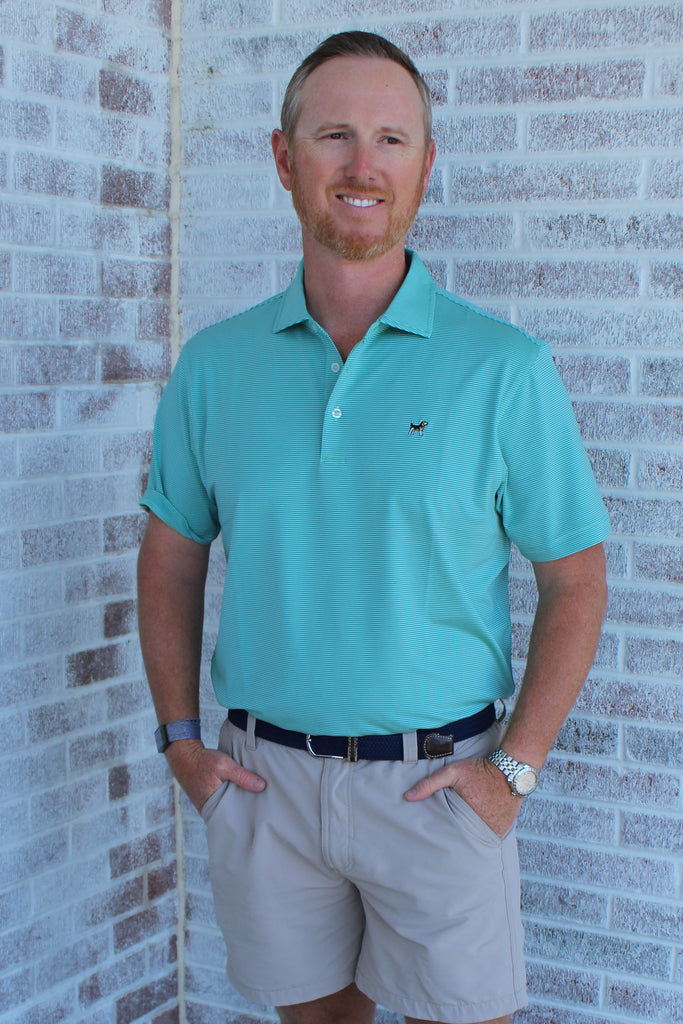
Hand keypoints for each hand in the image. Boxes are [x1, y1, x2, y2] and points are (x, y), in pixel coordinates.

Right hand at [164, 739, 265, 812]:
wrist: (185, 755)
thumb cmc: (203, 761)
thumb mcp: (225, 765)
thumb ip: (242, 776)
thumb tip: (262, 786)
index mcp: (213, 806)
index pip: (234, 817)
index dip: (247, 814)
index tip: (262, 810)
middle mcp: (209, 809)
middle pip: (232, 812)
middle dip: (244, 808)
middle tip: (261, 805)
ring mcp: (207, 805)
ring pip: (227, 806)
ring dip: (237, 801)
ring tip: (254, 798)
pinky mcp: (207, 798)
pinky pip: (222, 801)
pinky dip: (230, 797)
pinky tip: (241, 792)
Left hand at [404, 756, 521, 837]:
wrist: (511, 770)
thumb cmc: (480, 770)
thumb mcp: (452, 772)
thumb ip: (429, 784)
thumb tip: (407, 797)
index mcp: (466, 816)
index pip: (448, 834)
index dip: (440, 837)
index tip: (432, 840)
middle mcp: (481, 827)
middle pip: (462, 840)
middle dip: (454, 841)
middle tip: (443, 847)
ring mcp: (494, 831)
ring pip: (476, 841)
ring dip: (469, 840)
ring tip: (459, 841)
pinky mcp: (503, 830)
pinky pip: (489, 838)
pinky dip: (482, 836)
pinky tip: (474, 834)